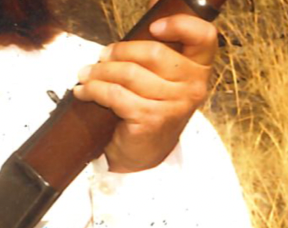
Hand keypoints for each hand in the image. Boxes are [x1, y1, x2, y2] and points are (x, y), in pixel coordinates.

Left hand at [73, 7, 218, 172]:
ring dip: (98, 72)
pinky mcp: (150, 120)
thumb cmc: (150, 106)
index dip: (181, 25)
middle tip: (100, 57)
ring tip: (85, 74)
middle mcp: (192, 86)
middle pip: (152, 53)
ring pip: (128, 74)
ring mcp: (173, 105)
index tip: (153, 27)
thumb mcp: (161, 76)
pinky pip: (115, 95)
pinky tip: (83, 91)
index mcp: (199, 68)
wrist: (145, 152)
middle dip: (118, 51)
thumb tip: (152, 3)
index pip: (204, 37)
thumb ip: (159, 46)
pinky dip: (93, 91)